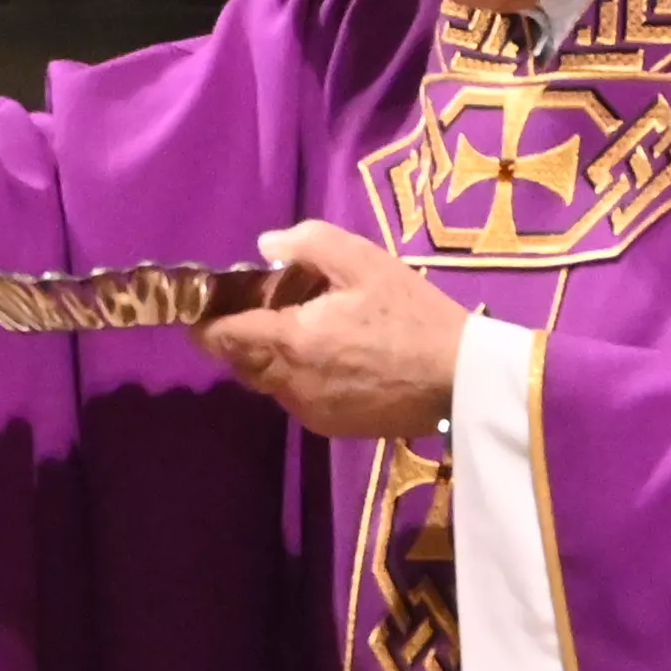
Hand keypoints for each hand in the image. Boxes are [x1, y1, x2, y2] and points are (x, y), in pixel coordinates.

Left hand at [197, 221, 470, 439]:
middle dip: (239, 335)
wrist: (463, 378)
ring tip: (302, 328)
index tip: (211, 301)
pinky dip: (297, 377)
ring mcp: (310, 410)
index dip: (207, 318)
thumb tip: (265, 245)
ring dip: (270, 357)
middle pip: (238, 360)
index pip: (219, 337)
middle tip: (264, 306)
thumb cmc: (413, 315)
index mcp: (290, 342)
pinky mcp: (332, 427)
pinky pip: (295, 398)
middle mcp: (290, 383)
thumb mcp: (365, 261)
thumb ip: (308, 243)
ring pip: (266, 381)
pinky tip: (330, 356)